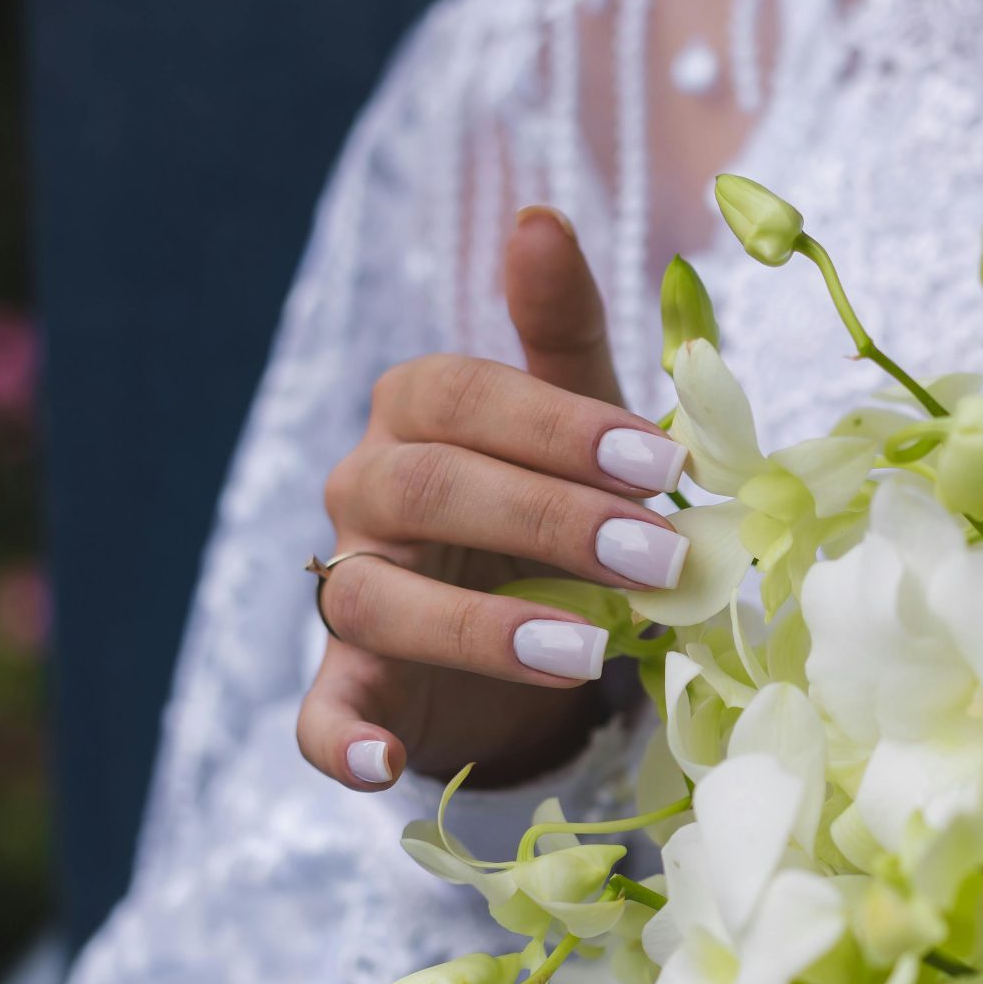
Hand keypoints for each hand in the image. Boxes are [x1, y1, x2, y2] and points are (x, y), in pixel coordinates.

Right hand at [297, 206, 687, 791]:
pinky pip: (319, 715)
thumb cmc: (558, 500)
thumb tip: (539, 215)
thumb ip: (562, 327)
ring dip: (481, 626)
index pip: (471, 396)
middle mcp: (366, 489)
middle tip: (661, 559)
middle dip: (550, 519)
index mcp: (419, 409)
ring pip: (376, 595)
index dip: (563, 428)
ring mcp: (350, 589)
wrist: (535, 629)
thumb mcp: (579, 416)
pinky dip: (342, 742)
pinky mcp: (351, 687)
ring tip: (584, 653)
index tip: (662, 464)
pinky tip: (386, 768)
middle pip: (428, 485)